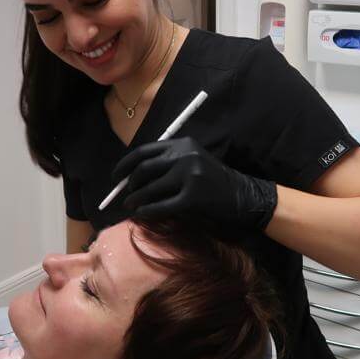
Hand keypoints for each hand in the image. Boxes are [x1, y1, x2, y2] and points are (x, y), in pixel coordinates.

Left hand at [112, 137, 276, 240]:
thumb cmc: (214, 181)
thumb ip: (167, 162)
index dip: (126, 164)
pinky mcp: (193, 197)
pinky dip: (148, 211)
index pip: (145, 151)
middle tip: (125, 195)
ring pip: (151, 188)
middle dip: (130, 184)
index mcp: (183, 143)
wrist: (243, 196)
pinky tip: (142, 215)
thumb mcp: (192, 161)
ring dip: (136, 199)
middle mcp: (185, 155)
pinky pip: (162, 206)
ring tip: (130, 206)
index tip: (116, 176)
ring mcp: (190, 175)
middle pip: (145, 169)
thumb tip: (132, 176)